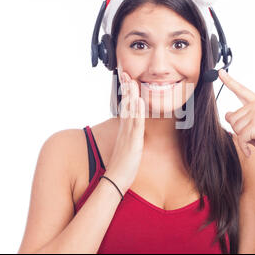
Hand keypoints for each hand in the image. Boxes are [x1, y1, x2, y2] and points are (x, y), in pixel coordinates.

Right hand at [103, 67, 145, 193]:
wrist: (115, 181)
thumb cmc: (122, 167)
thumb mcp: (126, 149)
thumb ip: (128, 139)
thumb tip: (130, 134)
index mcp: (124, 131)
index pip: (125, 108)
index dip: (127, 94)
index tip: (127, 81)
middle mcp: (125, 130)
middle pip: (126, 105)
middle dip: (126, 89)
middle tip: (126, 73)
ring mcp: (128, 135)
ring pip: (130, 111)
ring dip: (131, 95)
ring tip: (132, 81)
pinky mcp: (133, 142)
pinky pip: (136, 124)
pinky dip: (137, 112)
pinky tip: (139, 101)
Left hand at [218, 69, 254, 161]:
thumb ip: (243, 116)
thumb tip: (227, 114)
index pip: (240, 90)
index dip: (229, 81)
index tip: (220, 72)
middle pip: (232, 118)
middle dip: (239, 130)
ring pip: (234, 128)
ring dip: (243, 138)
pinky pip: (240, 138)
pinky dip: (244, 146)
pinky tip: (251, 150)